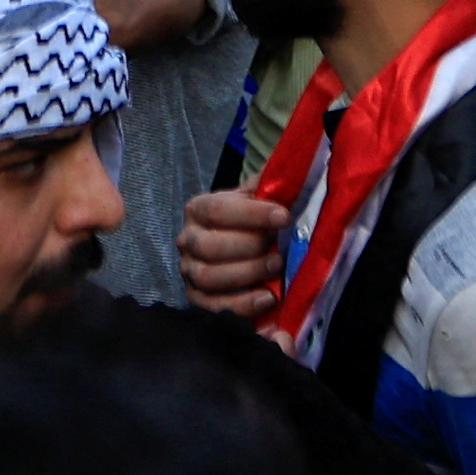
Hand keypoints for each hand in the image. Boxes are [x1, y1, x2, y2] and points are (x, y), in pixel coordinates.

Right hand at [178, 185, 286, 319]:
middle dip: (249, 247)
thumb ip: (267, 185)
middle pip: (209, 246)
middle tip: (278, 247)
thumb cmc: (249, 222)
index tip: (284, 217)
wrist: (237, 249)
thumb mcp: (255, 199)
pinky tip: (268, 298)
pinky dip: (242, 304)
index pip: (217, 209)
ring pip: (208, 276)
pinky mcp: (196, 299)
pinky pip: (212, 306)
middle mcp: (187, 240)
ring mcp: (189, 271)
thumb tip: (288, 167)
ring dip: (247, 274)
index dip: (252, 214)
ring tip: (276, 268)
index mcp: (198, 209)